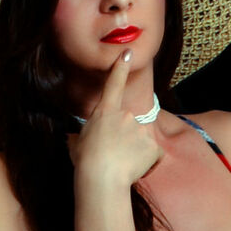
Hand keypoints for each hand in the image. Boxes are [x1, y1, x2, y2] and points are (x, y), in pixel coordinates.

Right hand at [67, 50, 162, 186]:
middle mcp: (125, 116)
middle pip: (129, 124)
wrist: (102, 178)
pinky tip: (135, 169)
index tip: (128, 53)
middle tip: (113, 155)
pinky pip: (153, 154)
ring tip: (122, 165)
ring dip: (135, 151)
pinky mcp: (153, 146)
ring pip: (141, 140)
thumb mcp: (76, 144)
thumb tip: (77, 140)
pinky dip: (147, 162)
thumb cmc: (85, 162)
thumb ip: (82, 137)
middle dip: (125, 138)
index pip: (114, 84)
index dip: (121, 67)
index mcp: (105, 112)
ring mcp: (141, 130)